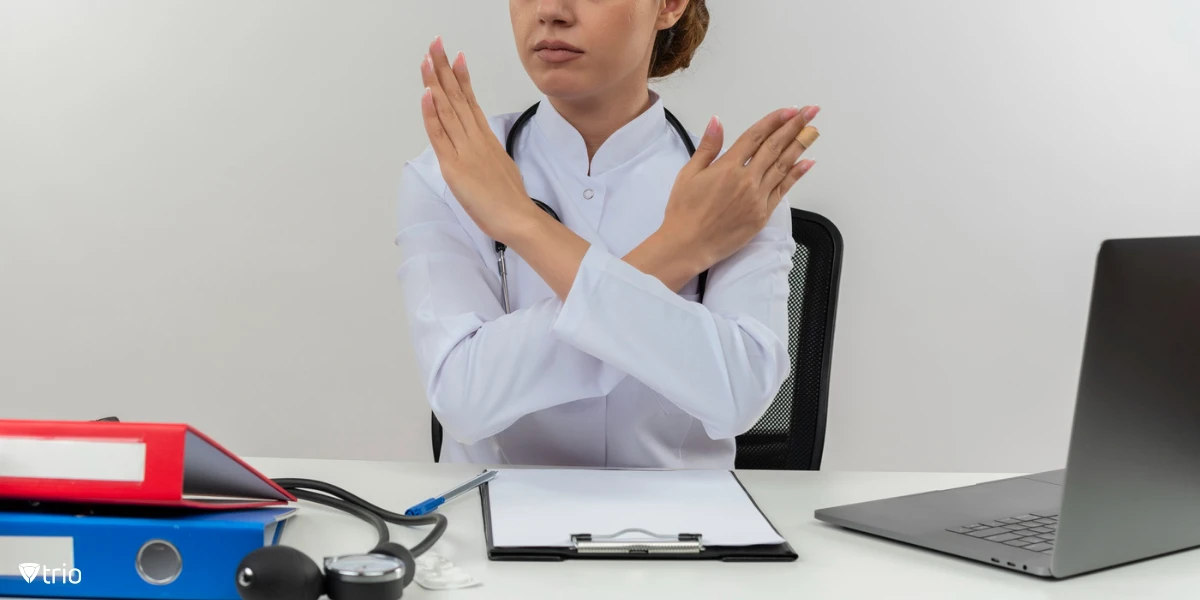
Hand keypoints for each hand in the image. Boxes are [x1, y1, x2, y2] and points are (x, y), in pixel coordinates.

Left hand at [419, 37, 541, 242]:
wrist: (519, 218)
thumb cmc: (511, 201)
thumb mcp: (501, 168)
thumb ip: (488, 155)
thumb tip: (482, 151)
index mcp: (485, 139)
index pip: (470, 101)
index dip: (462, 77)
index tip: (456, 56)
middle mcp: (475, 139)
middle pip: (457, 97)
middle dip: (445, 69)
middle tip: (436, 44)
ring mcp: (464, 150)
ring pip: (446, 110)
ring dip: (435, 82)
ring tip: (428, 58)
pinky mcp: (454, 166)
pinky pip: (440, 135)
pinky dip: (431, 113)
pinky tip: (427, 93)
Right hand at [659, 106, 819, 270]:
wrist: (688, 245)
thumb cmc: (683, 212)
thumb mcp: (688, 174)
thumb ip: (707, 147)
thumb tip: (717, 122)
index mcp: (726, 167)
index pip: (755, 137)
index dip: (774, 121)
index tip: (789, 110)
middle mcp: (746, 180)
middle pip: (774, 147)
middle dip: (794, 127)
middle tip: (810, 111)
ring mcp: (757, 198)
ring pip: (783, 166)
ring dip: (800, 146)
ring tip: (813, 130)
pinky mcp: (762, 215)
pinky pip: (783, 190)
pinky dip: (796, 175)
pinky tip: (807, 162)